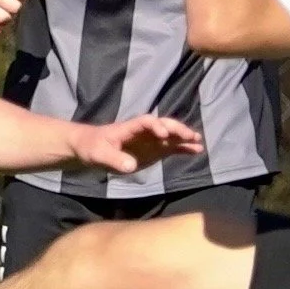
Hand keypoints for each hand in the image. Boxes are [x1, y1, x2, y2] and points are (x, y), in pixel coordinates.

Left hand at [71, 113, 204, 174]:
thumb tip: (130, 166)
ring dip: (184, 137)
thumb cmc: (92, 148)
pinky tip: (197, 150)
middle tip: (189, 135)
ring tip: (198, 142)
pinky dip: (183, 148)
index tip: (163, 135)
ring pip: (170, 135)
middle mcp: (143, 131)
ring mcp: (150, 140)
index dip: (155, 126)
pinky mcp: (154, 150)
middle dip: (176, 129)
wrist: (90, 148)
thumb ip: (114, 159)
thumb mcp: (98, 154)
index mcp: (129, 128)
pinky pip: (171, 147)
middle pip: (163, 125)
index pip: (145, 122)